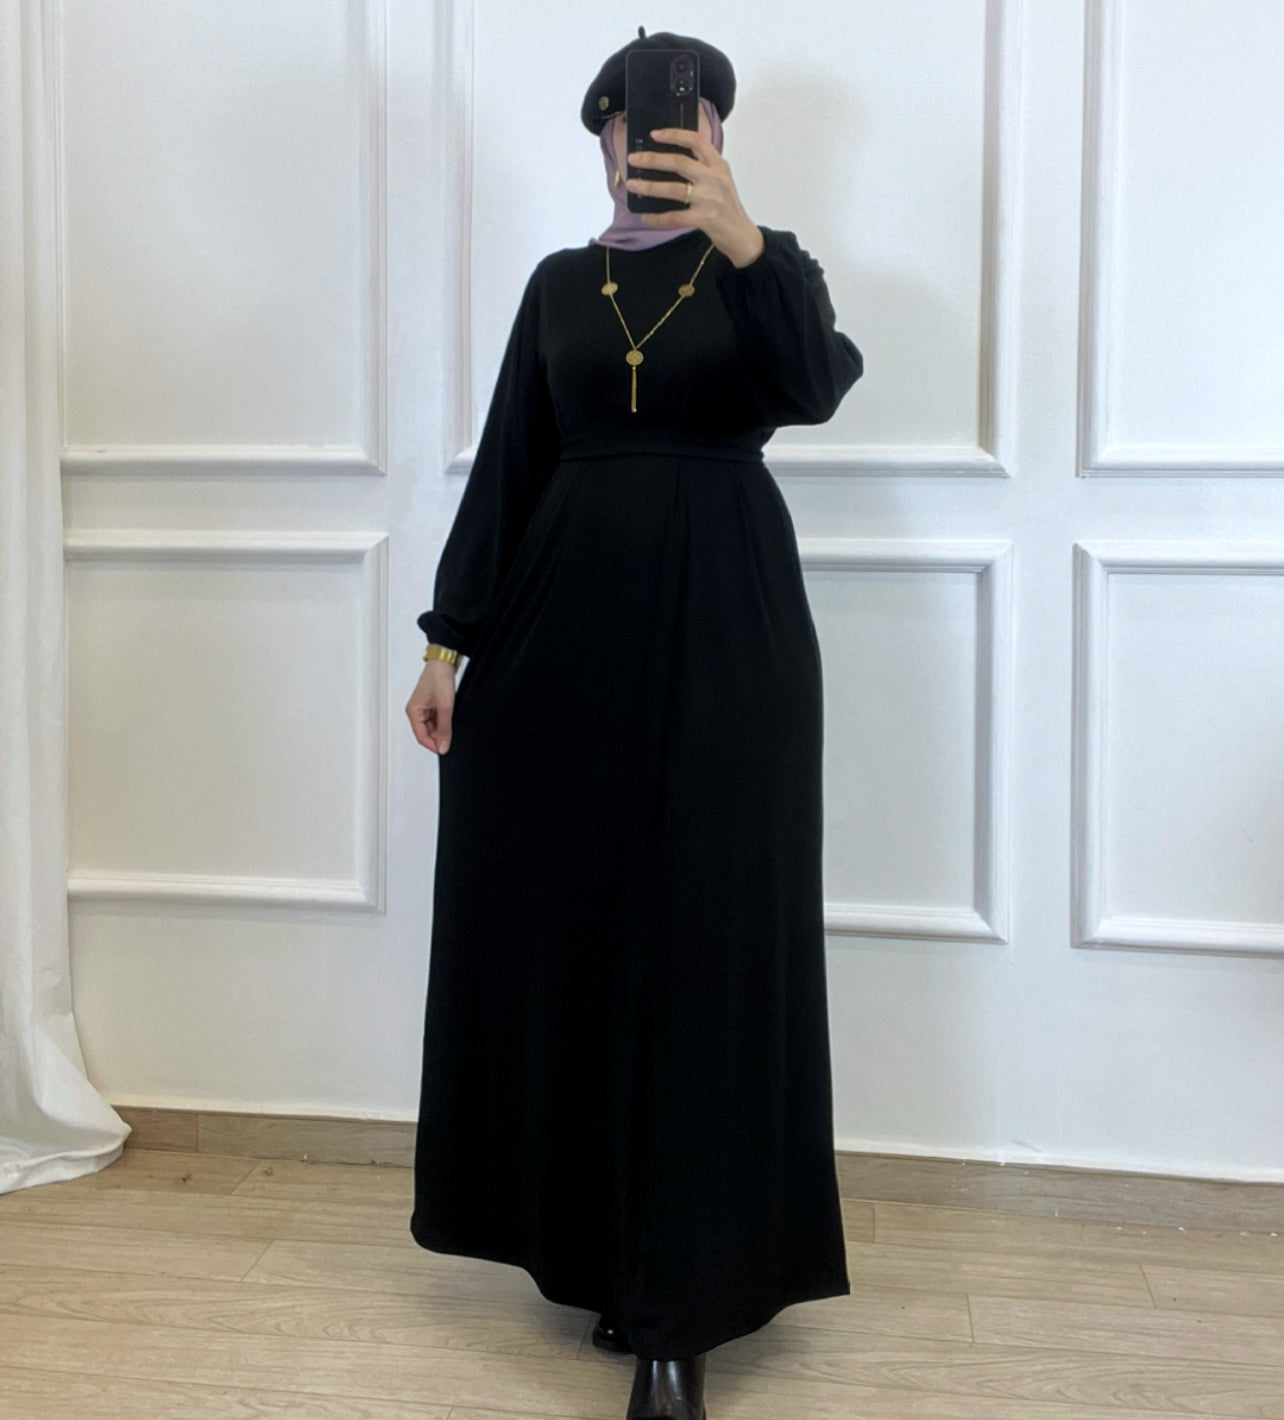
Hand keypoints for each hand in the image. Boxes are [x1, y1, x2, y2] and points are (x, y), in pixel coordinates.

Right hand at [406, 659, 457, 754]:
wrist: (444, 662)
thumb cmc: (439, 678)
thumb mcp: (445, 707)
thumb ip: (444, 729)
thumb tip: (443, 747)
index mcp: (413, 712)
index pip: (421, 737)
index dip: (433, 745)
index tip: (445, 749)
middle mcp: (416, 711)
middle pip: (426, 733)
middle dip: (439, 737)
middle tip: (452, 737)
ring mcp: (423, 708)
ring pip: (432, 727)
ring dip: (442, 729)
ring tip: (452, 723)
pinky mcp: (431, 705)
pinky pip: (436, 719)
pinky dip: (444, 721)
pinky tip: (451, 718)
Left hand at [626, 127, 765, 268]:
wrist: (742, 235)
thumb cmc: (727, 207)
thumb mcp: (720, 181)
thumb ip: (702, 169)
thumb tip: (669, 162)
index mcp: (718, 165)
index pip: (696, 141)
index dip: (674, 135)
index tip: (655, 134)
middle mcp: (715, 178)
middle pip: (679, 162)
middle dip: (653, 160)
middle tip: (634, 159)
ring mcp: (710, 199)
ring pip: (674, 189)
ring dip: (650, 187)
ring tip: (632, 185)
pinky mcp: (705, 219)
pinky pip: (675, 217)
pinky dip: (658, 218)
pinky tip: (646, 217)